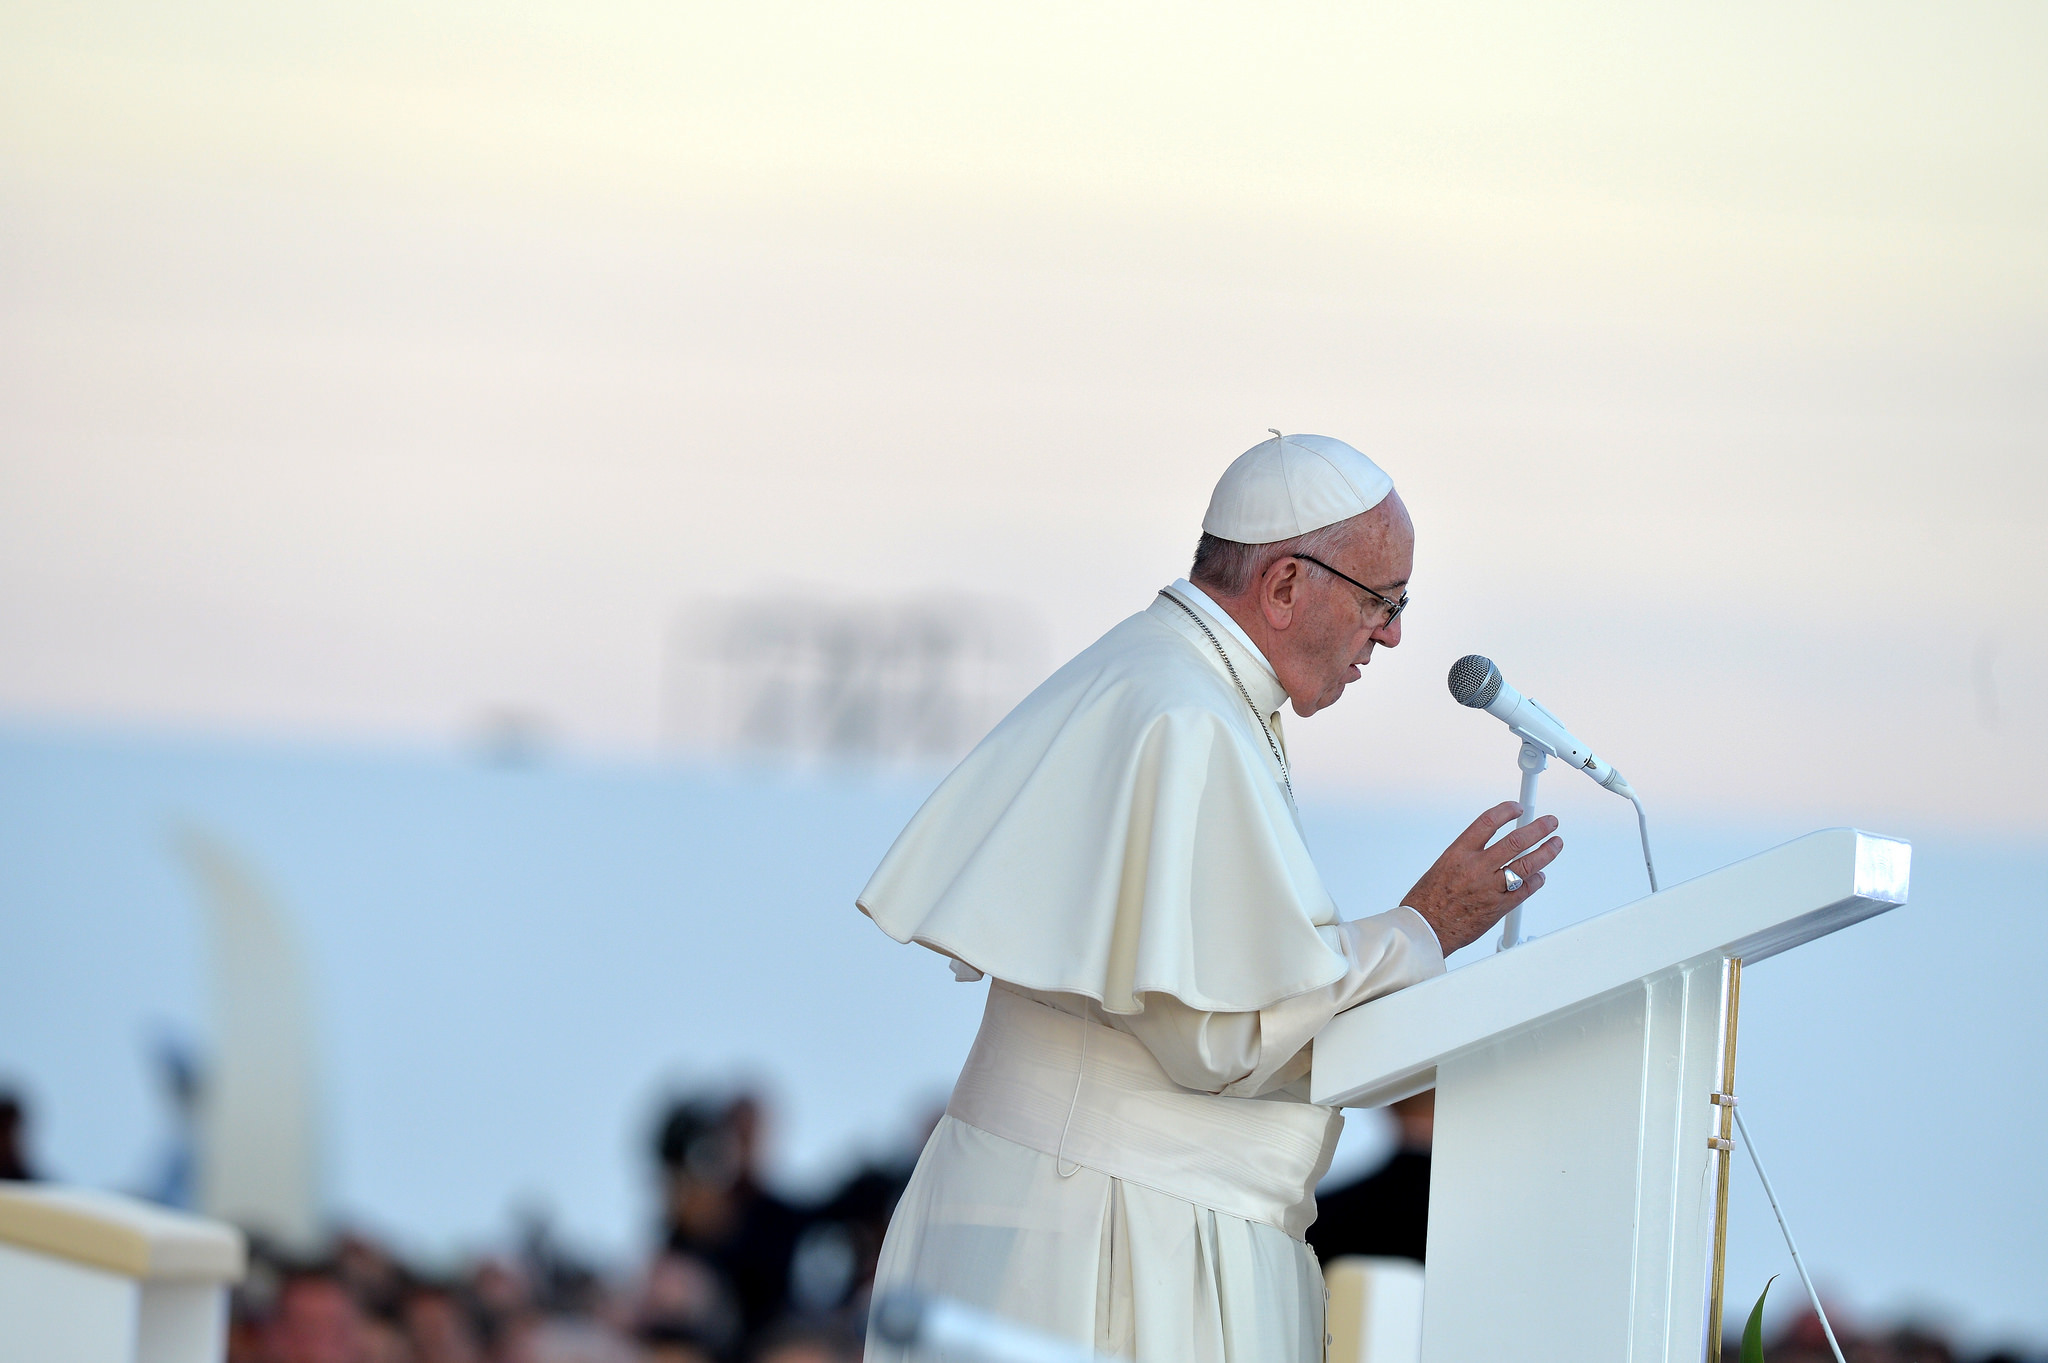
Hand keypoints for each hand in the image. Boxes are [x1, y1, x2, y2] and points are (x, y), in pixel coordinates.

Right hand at [1402, 802, 1562, 954]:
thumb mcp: (1444, 866)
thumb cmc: (1428, 900)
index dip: (1506, 811)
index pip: (1488, 822)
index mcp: (1459, 853)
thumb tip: (1488, 850)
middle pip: (1515, 841)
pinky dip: (1536, 881)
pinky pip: (1525, 890)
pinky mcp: (1499, 907)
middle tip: (1550, 823)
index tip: (1516, 808)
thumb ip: (1468, 857)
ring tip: (1555, 844)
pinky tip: (1540, 876)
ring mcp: (1489, 888)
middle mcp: (1476, 868)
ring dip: (1546, 852)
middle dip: (1537, 829)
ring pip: (1526, 865)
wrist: (1425, 928)